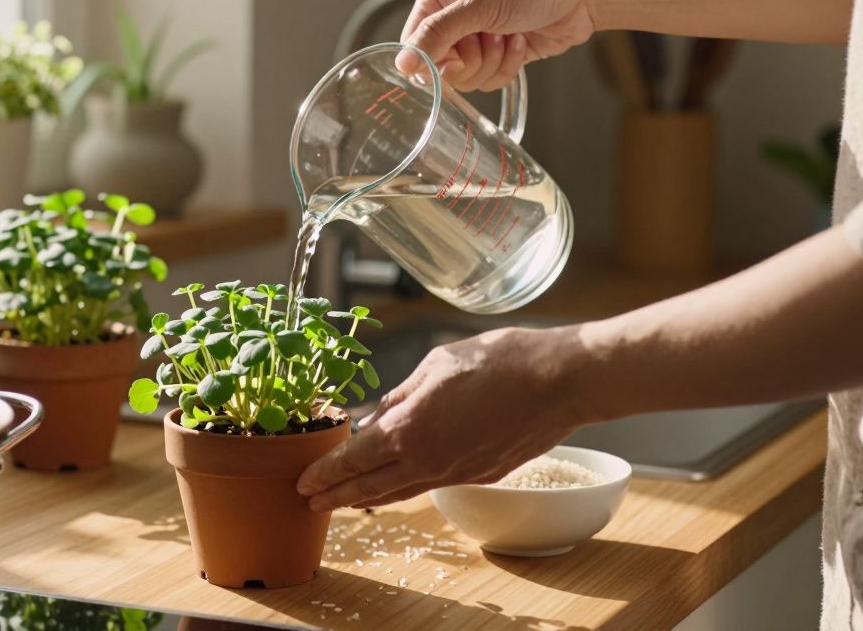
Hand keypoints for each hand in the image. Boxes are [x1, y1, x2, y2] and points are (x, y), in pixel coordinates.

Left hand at [296, 327, 591, 511]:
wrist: (559, 382)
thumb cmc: (498, 360)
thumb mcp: (435, 364)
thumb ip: (401, 394)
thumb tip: (377, 415)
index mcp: (408, 430)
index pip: (353, 460)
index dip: (325, 473)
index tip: (303, 482)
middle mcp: (427, 460)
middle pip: (370, 488)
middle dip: (337, 497)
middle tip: (310, 503)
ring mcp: (455, 473)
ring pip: (401, 491)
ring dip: (369, 498)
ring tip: (346, 501)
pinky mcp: (480, 474)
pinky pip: (431, 485)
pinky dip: (406, 487)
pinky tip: (398, 482)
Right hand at [398, 0, 598, 90]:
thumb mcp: (478, 6)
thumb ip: (436, 34)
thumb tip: (403, 62)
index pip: (413, 45)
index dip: (433, 60)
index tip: (454, 59)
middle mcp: (452, 19)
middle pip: (440, 67)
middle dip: (471, 58)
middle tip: (489, 35)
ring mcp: (475, 40)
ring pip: (465, 78)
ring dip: (492, 61)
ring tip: (508, 34)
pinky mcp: (496, 57)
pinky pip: (487, 81)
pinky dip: (506, 66)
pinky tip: (519, 41)